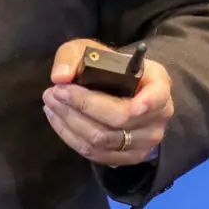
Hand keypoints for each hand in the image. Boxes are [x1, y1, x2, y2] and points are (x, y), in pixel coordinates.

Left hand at [43, 39, 172, 167]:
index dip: (148, 103)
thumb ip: (74, 56)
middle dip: (82, 105)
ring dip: (70, 122)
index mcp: (158, 84)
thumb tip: (61, 77)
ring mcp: (145, 142)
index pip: (157, 96)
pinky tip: (57, 118)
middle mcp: (158, 117)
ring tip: (50, 103)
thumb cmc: (109, 68)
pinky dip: (70, 136)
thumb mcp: (92, 50)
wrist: (119, 89)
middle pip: (119, 120)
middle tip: (54, 92)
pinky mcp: (128, 158)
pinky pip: (95, 154)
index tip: (135, 106)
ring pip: (103, 139)